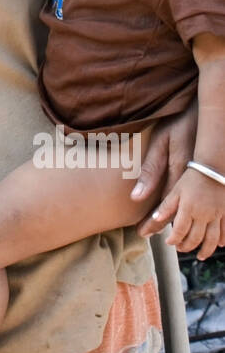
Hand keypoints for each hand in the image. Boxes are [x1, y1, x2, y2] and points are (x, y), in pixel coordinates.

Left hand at [133, 103, 197, 234]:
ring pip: (197, 212)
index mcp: (179, 173)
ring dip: (186, 226)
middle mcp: (195, 180)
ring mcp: (207, 179)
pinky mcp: (216, 178)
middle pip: (180, 212)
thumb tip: (137, 197)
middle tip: (150, 237)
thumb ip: (150, 169)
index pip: (164, 206)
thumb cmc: (180, 123)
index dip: (153, 221)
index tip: (141, 233)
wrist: (207, 112)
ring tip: (176, 240)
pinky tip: (202, 226)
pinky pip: (210, 204)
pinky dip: (203, 217)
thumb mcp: (161, 142)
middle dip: (165, 227)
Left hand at [147, 167, 224, 258]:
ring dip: (206, 250)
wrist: (214, 166)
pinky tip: (220, 245)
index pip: (179, 231)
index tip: (169, 242)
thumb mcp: (177, 189)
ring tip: (200, 256)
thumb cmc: (193, 176)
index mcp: (188, 209)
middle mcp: (203, 215)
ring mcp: (216, 215)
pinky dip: (223, 240)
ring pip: (212, 238)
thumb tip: (155, 219)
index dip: (174, 239)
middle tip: (181, 249)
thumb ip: (167, 205)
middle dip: (187, 246)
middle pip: (195, 238)